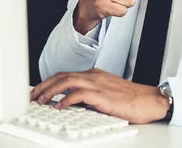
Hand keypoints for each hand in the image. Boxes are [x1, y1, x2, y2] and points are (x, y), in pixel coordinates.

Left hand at [30, 68, 169, 123]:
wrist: (149, 100)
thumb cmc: (132, 100)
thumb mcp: (107, 95)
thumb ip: (91, 96)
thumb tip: (74, 105)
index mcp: (95, 75)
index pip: (66, 75)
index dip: (49, 82)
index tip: (38, 91)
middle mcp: (94, 76)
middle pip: (62, 76)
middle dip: (44, 85)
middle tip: (32, 96)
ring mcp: (98, 84)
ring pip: (67, 81)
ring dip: (50, 91)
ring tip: (40, 100)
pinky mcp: (102, 95)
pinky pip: (78, 94)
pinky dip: (65, 99)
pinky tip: (59, 107)